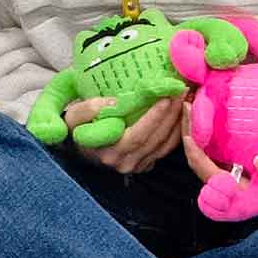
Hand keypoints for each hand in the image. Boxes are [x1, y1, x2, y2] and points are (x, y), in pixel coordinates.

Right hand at [67, 96, 182, 174]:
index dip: (153, 117)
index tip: (164, 97)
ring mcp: (137, 166)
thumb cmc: (75, 127)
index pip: (137, 135)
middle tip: (181, 91)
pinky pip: (166, 149)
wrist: (76, 145)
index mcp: (109, 151)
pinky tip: (181, 114)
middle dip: (171, 115)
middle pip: (155, 140)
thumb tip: (115, 101)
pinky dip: (177, 132)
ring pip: (164, 146)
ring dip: (178, 122)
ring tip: (185, 99)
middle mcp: (125, 163)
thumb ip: (89, 108)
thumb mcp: (73, 116)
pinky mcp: (145, 164)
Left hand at [180, 104, 257, 203]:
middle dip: (190, 132)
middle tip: (189, 105)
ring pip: (203, 143)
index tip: (191, 140)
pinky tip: (206, 95)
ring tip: (193, 95)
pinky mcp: (232, 143)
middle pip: (199, 157)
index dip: (198, 162)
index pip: (210, 180)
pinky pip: (213, 132)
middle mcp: (229, 176)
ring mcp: (229, 159)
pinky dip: (207, 116)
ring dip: (194, 121)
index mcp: (239, 191)